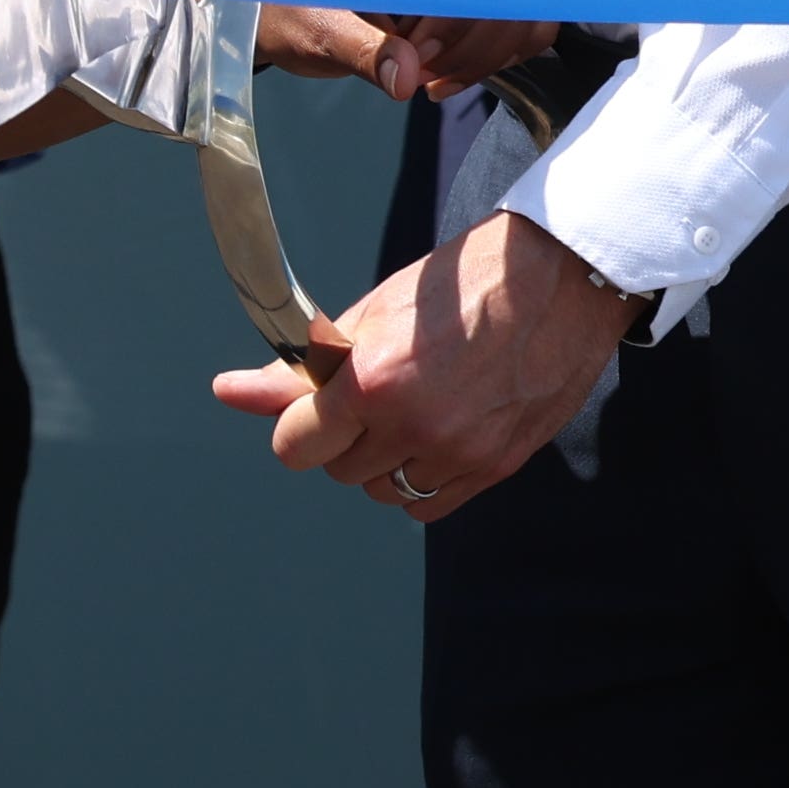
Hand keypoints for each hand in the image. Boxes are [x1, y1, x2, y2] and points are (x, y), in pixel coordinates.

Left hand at [204, 209, 633, 518]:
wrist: (559, 281)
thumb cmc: (461, 287)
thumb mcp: (370, 315)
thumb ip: (300, 367)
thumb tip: (229, 392)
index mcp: (374, 380)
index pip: (296, 446)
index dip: (298, 427)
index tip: (310, 410)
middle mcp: (415, 426)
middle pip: (340, 472)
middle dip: (343, 439)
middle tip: (372, 398)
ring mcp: (459, 453)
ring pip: (384, 492)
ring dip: (384, 463)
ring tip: (410, 411)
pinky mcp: (496, 467)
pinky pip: (430, 507)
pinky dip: (423, 481)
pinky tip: (436, 437)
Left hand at [253, 0, 555, 102]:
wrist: (299, 9)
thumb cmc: (298, 8)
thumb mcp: (318, 30)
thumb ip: (362, 51)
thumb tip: (406, 78)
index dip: (454, 15)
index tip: (419, 53)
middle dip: (467, 43)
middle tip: (419, 72)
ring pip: (517, 5)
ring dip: (482, 54)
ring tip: (426, 75)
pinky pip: (521, 19)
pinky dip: (496, 55)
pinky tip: (450, 73)